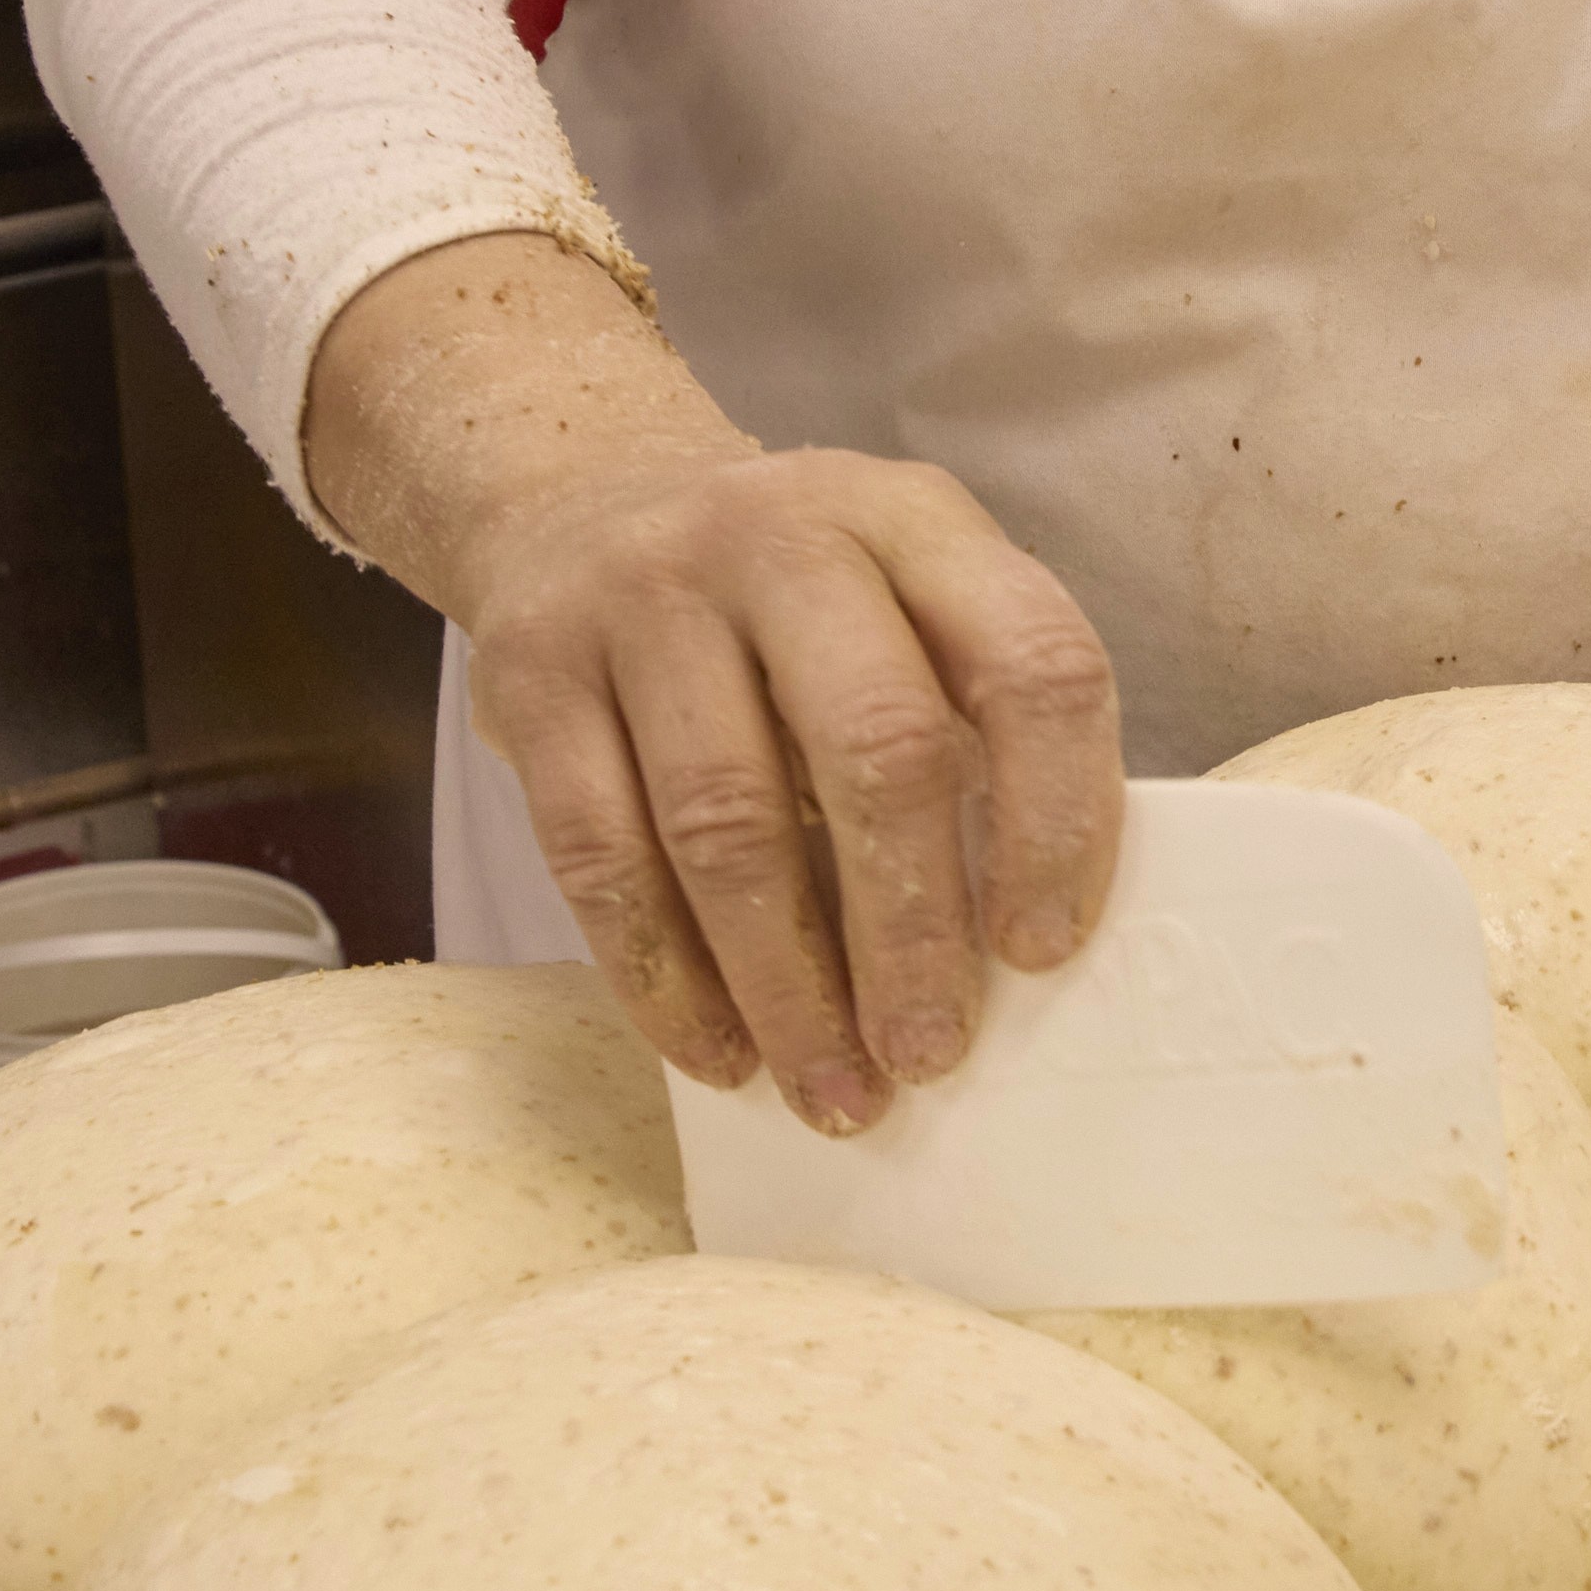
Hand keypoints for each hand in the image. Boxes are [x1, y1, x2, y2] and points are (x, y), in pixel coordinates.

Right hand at [304, 237, 1123, 1124]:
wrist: (578, 501)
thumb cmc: (790, 600)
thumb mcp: (901, 597)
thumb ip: (965, 723)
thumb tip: (1010, 952)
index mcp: (915, 520)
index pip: (1031, 661)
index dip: (1056, 816)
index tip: (1042, 951)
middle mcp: (783, 537)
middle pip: (876, 747)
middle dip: (910, 931)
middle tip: (929, 1055)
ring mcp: (645, 596)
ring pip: (726, 821)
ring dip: (786, 985)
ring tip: (831, 1089)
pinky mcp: (533, 671)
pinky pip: (599, 855)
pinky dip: (665, 977)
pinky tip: (717, 1051)